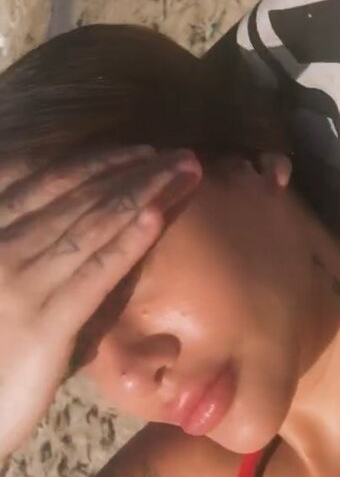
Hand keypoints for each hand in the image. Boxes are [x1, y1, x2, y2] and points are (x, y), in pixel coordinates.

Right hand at [0, 146, 200, 457]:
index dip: (93, 161)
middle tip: (179, 155)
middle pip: (73, 194)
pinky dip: (126, 243)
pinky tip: (157, 218)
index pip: (41, 181)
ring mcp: (19, 284)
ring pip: (89, 225)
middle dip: (132, 170)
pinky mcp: (44, 325)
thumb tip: (68, 240)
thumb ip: (23, 261)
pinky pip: (93, 274)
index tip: (137, 151)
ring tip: (183, 173)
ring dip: (142, 193)